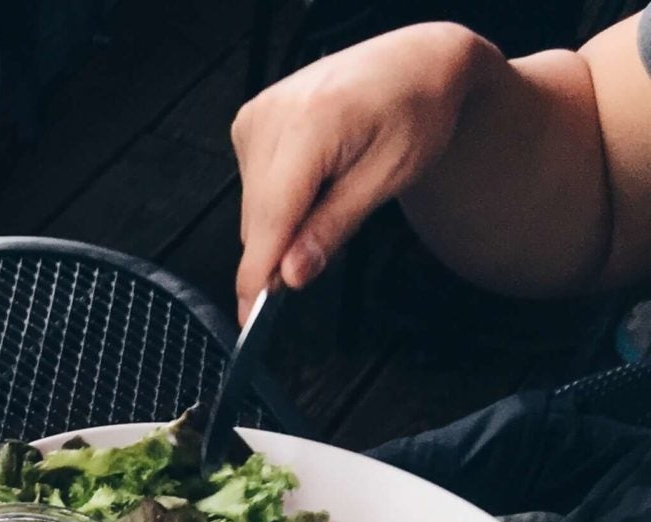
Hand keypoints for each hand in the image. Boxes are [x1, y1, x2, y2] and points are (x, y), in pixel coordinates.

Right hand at [230, 23, 490, 317]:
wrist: (413, 64)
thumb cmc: (414, 111)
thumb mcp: (388, 176)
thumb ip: (334, 226)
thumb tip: (292, 274)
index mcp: (313, 122)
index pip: (272, 216)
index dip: (258, 271)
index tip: (249, 314)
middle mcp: (275, 113)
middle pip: (258, 217)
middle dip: (282, 248)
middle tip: (321, 251)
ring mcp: (257, 114)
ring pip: (252, 207)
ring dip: (282, 222)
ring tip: (331, 192)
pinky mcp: (249, 120)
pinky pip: (251, 185)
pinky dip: (277, 199)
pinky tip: (312, 178)